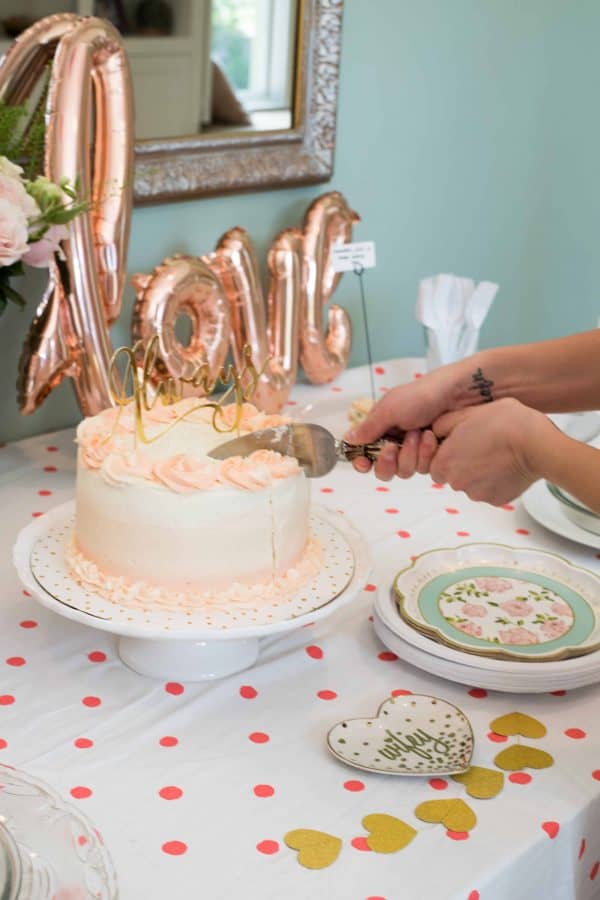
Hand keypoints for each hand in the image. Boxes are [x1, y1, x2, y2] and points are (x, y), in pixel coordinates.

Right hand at [344, 364, 463, 480]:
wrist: (457, 395)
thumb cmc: (420, 396)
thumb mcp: (389, 409)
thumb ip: (368, 428)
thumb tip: (347, 440)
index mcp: (382, 429)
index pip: (366, 455)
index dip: (363, 463)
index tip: (364, 463)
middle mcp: (397, 443)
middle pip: (384, 470)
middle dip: (387, 461)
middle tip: (393, 447)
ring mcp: (416, 451)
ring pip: (404, 471)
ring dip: (410, 453)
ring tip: (419, 433)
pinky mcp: (434, 457)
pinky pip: (424, 469)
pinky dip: (426, 453)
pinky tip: (432, 437)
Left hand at [430, 398, 552, 504]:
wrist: (538, 444)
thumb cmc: (505, 423)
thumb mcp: (468, 412)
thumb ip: (444, 424)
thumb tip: (436, 431)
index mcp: (446, 461)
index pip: (435, 464)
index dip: (446, 453)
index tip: (461, 442)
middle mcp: (457, 482)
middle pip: (452, 475)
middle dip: (462, 463)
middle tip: (481, 445)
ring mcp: (478, 493)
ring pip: (471, 483)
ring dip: (479, 472)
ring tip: (497, 453)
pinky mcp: (496, 500)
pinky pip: (490, 490)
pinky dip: (495, 480)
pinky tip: (506, 464)